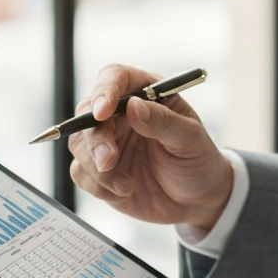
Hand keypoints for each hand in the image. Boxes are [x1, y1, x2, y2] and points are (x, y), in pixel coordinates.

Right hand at [69, 64, 232, 229]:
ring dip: (96, 166)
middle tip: (109, 161)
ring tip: (126, 185)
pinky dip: (97, 186)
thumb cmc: (198, 160)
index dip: (105, 90)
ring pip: (79, 143)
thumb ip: (163, 122)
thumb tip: (134, 106)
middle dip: (95, 138)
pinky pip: (80, 172)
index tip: (103, 112)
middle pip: (88, 112)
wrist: (197, 200)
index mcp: (147, 93)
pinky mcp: (99, 169)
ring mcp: (109, 141)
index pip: (115, 77)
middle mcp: (122, 114)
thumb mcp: (190, 139)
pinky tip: (123, 192)